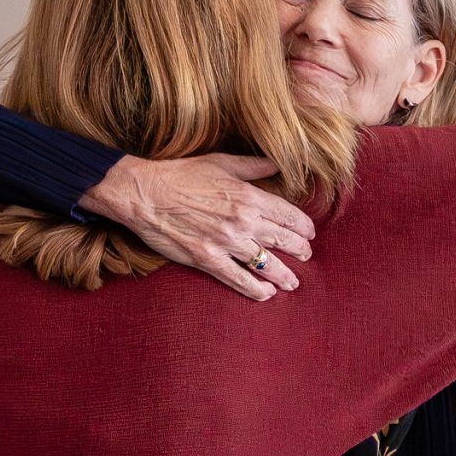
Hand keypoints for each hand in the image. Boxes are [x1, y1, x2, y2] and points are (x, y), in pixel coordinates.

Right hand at [80, 153, 316, 300]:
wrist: (145, 194)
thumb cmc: (180, 174)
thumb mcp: (220, 161)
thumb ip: (253, 165)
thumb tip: (278, 164)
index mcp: (248, 196)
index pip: (287, 215)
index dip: (303, 226)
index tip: (310, 232)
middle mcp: (242, 221)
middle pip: (282, 240)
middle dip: (300, 250)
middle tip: (306, 255)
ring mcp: (226, 243)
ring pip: (265, 263)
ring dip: (284, 274)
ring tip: (293, 282)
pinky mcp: (208, 259)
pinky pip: (238, 279)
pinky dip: (255, 289)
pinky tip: (267, 294)